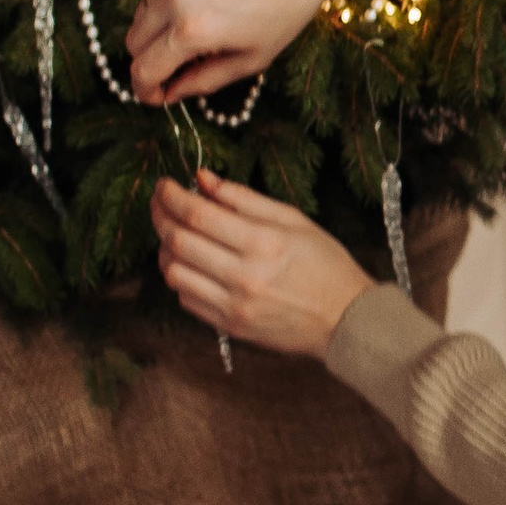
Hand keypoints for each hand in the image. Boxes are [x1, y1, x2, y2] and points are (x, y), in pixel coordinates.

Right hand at [127, 0, 330, 105]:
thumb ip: (203, 81)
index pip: (143, 69)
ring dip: (151, 38)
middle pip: (133, 44)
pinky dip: (159, 14)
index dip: (145, 91)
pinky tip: (187, 19)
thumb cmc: (283, 13)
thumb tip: (171, 94)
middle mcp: (174, 1)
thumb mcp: (250, 60)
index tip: (157, 97)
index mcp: (192, 30)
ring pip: (138, 19)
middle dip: (147, 64)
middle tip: (172, 73)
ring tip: (185, 46)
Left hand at [151, 167, 371, 357]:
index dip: (172, 196)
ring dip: (165, 248)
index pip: (198, 214)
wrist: (344, 319)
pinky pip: (185, 298)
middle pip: (178, 241)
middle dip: (160, 215)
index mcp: (264, 243)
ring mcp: (234, 305)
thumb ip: (244, 198)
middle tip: (160, 202)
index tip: (164, 184)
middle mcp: (245, 276)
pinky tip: (191, 263)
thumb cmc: (325, 265)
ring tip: (175, 234)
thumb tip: (202, 178)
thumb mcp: (294, 220)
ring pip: (173, 272)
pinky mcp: (229, 326)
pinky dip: (179, 276)